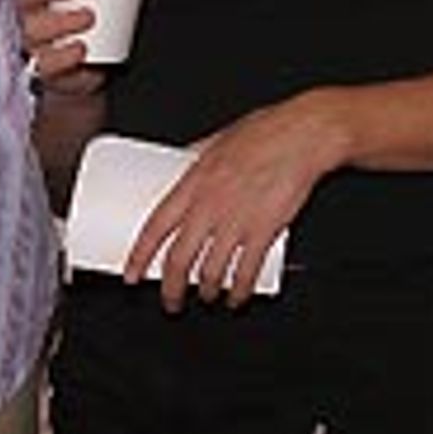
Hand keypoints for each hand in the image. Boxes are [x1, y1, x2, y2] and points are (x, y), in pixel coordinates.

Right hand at [14, 0, 101, 91]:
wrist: (82, 72)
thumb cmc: (88, 24)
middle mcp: (31, 13)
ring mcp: (35, 41)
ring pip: (33, 29)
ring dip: (59, 21)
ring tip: (88, 16)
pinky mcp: (46, 67)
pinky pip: (45, 64)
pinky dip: (63, 56)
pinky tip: (81, 49)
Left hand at [123, 93, 346, 310]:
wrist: (302, 136)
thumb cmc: (263, 132)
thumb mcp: (217, 139)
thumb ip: (196, 154)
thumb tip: (180, 158)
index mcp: (193, 183)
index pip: (155, 226)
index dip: (138, 255)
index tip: (130, 273)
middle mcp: (210, 206)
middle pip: (179, 259)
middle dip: (171, 288)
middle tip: (170, 301)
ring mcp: (236, 221)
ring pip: (211, 271)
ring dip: (206, 291)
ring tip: (207, 296)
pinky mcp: (264, 231)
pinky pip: (246, 272)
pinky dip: (239, 292)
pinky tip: (237, 298)